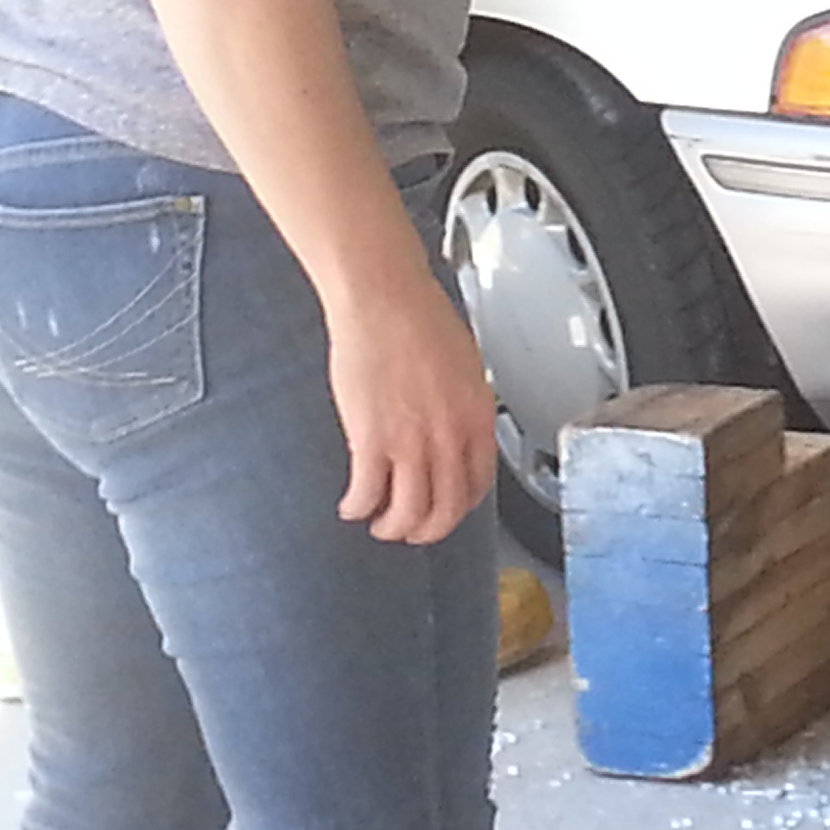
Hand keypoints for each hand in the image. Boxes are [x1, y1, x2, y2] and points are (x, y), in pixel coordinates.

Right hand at [325, 271, 497, 543]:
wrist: (384, 300)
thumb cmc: (420, 318)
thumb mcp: (464, 366)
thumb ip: (462, 405)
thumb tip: (454, 427)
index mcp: (476, 417)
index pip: (478, 484)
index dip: (460, 506)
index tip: (447, 508)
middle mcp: (449, 437)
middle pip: (445, 510)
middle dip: (427, 529)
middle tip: (412, 530)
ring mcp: (410, 443)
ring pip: (407, 513)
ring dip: (392, 527)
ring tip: (380, 522)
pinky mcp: (371, 440)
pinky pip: (367, 494)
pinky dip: (358, 508)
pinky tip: (352, 505)